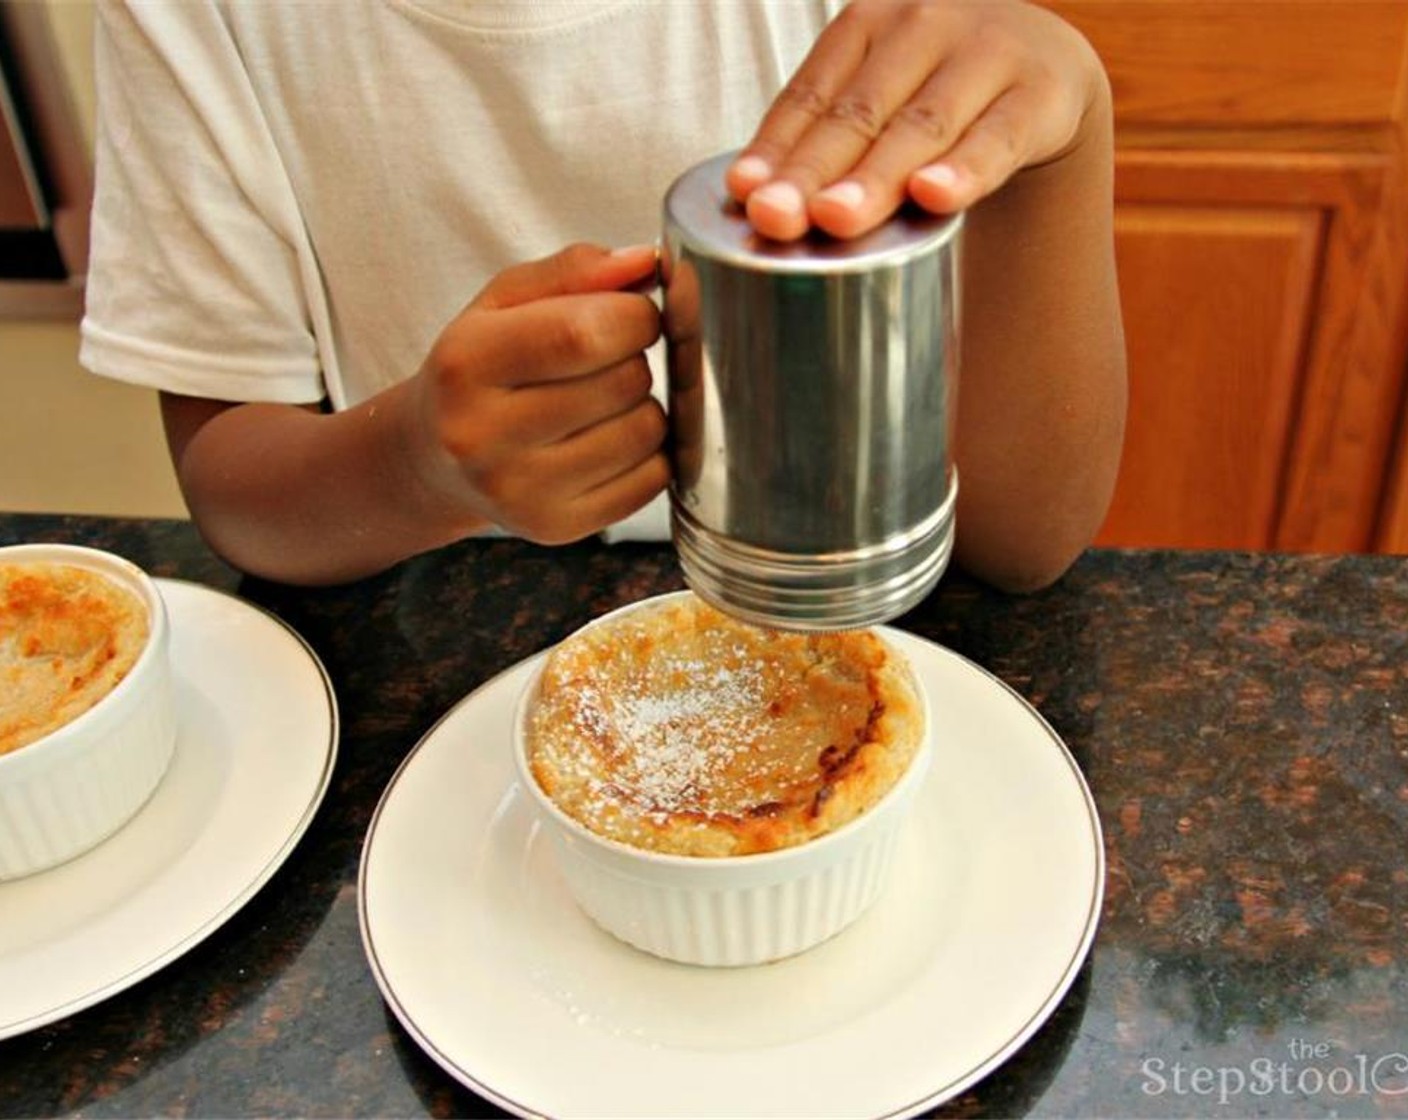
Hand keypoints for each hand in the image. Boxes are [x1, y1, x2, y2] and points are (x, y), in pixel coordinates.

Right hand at [406, 244, 666, 543]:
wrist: (433, 459)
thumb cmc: (480, 368)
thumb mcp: (504, 302)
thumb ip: (576, 270)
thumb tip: (646, 265)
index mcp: (465, 365)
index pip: (586, 334)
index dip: (634, 316)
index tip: (631, 314)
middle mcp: (482, 437)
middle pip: (624, 382)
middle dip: (636, 358)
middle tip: (605, 361)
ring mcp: (519, 492)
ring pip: (645, 432)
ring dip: (644, 406)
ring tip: (603, 401)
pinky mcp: (555, 528)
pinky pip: (652, 482)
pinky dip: (647, 455)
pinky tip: (606, 441)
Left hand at [725, 0, 1106, 239]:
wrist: (1042, 65)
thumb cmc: (933, 92)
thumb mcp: (878, 100)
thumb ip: (825, 142)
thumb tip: (754, 202)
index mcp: (868, 24)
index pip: (812, 95)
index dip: (776, 147)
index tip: (745, 193)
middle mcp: (923, 26)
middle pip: (859, 115)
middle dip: (813, 172)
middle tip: (775, 217)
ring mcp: (985, 55)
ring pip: (921, 127)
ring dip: (875, 178)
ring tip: (835, 218)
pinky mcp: (1039, 95)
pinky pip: (996, 139)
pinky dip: (964, 170)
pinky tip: (933, 196)